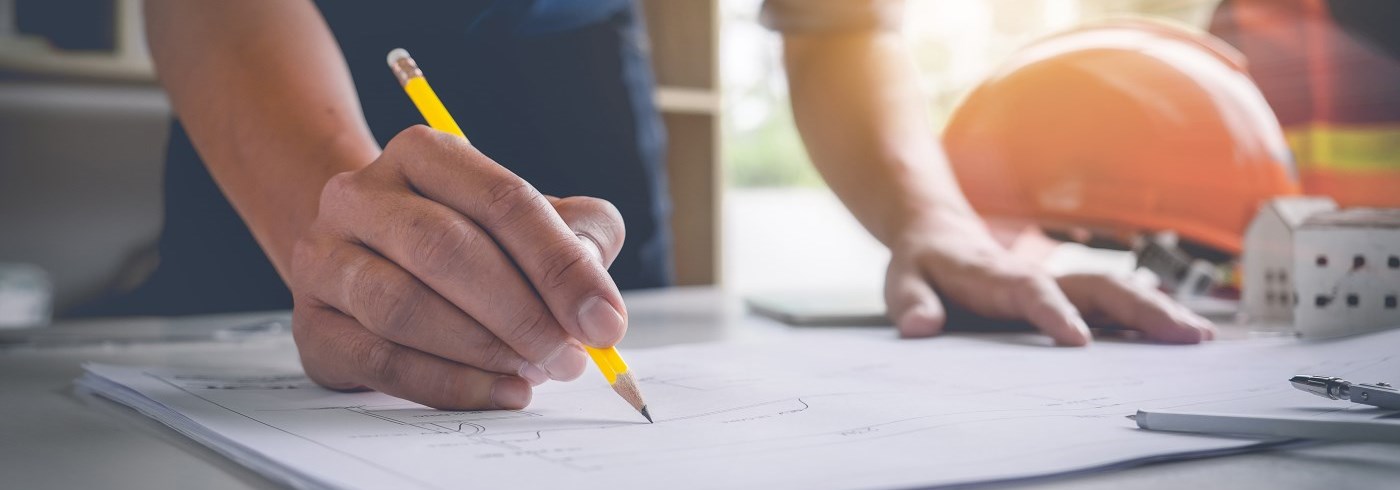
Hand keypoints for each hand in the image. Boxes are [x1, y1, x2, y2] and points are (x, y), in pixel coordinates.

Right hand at [289, 126, 628, 409]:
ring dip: (483, 349)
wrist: (368, 260)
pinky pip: (381, 361)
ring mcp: (325, 260)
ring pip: (403, 306)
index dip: (560, 265)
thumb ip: (578, 240)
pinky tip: (500, 393)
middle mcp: (360, 196)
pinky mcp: (313, 326)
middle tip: (570, 357)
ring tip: (536, 373)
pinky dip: (450, 385)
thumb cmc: (468, 237)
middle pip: (444, 248)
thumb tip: (599, 307)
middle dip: (521, 312)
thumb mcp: (530, 220)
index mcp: (423, 153)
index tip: (605, 322)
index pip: (502, 200)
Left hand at [883, 220, 1214, 344]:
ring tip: (1198, 337)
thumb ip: (911, 303)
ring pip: (1114, 291)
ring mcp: (1057, 284)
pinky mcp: (1068, 294)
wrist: (938, 233)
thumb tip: (919, 326)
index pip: (1029, 292)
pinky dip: (1150, 315)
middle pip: (1094, 286)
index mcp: (995, 275)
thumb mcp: (903, 280)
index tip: (1078, 340)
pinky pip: (1113, 301)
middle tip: (1182, 336)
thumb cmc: (925, 263)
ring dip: (1156, 311)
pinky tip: (1183, 333)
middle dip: (1139, 309)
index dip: (1053, 313)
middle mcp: (1037, 276)